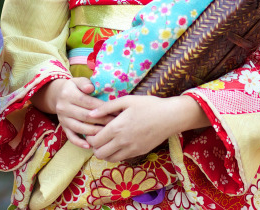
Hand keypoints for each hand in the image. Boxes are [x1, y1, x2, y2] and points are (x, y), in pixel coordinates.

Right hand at [31, 77, 108, 148]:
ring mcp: (62, 119)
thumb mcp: (78, 81)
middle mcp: (63, 107)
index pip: (87, 102)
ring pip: (79, 127)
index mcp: (68, 94)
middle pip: (85, 116)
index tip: (114, 111)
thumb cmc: (74, 87)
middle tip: (115, 123)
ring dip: (94, 132)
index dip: (102, 107)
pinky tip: (89, 146)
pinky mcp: (63, 127)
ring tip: (107, 134)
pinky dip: (79, 142)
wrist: (57, 95)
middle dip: (102, 120)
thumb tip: (91, 88)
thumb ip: (85, 83)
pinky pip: (71, 136)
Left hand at [85, 95, 208, 162]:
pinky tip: (118, 144)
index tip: (91, 132)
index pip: (95, 141)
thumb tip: (91, 114)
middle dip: (95, 147)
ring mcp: (131, 149)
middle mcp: (122, 141)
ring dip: (104, 153)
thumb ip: (106, 107)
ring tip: (107, 143)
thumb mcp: (127, 100)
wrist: (170, 117)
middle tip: (97, 138)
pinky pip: (121, 159)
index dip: (89, 138)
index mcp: (117, 127)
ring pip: (109, 159)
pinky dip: (115, 154)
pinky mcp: (139, 153)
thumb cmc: (148, 105)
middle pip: (99, 153)